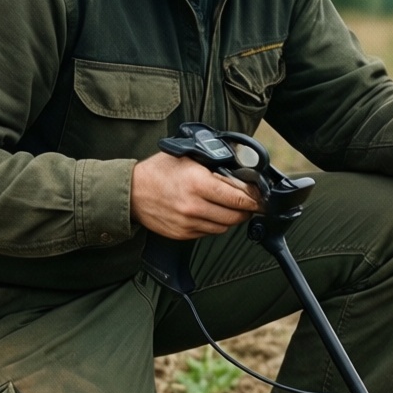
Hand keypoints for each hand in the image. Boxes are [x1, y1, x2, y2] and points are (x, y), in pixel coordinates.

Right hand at [130, 152, 261, 238]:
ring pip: (225, 226)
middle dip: (246, 209)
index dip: (254, 199)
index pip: (239, 197)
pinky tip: (210, 212)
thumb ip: (214, 166)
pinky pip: (210, 232)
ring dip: (231, 217)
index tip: (261, 198)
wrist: (131, 192)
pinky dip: (215, 224)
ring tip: (228, 207)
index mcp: (198, 182)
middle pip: (236, 215)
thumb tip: (240, 173)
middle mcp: (194, 206)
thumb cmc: (158, 172)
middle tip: (249, 203)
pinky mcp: (183, 234)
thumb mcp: (188, 158)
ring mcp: (188, 223)